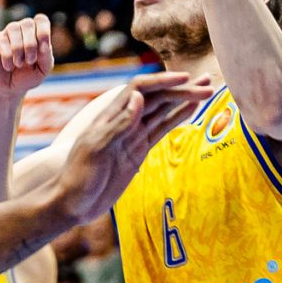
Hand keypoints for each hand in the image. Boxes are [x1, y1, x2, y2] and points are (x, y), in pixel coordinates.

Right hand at [0, 16, 54, 105]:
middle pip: (27, 23)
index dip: (43, 30)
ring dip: (18, 48)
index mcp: (35, 35)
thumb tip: (43, 45)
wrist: (6, 89)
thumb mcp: (42, 71)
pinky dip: (7, 55)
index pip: (41, 20)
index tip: (43, 48)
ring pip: (13, 28)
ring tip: (18, 64)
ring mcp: (6, 36)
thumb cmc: (26, 77)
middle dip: (31, 44)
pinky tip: (8, 67)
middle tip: (29, 61)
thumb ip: (46, 57)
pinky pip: (1, 41)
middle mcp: (21, 32)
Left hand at [49, 73, 215, 224]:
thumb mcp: (96, 150)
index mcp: (110, 116)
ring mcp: (133, 135)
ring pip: (163, 111)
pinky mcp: (139, 150)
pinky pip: (162, 129)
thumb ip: (119, 125)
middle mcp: (124, 121)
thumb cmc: (77, 177)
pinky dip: (178, 118)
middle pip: (157, 97)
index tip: (185, 79)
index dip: (163, 81)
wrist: (73, 204)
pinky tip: (193, 109)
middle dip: (182, 89)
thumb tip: (139, 97)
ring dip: (184, 99)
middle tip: (208, 85)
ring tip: (207, 89)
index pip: (140, 88)